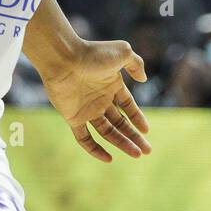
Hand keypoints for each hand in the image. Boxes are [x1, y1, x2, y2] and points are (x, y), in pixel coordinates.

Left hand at [39, 39, 150, 162]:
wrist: (64, 58)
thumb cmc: (93, 53)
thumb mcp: (123, 52)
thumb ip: (136, 64)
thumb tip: (143, 79)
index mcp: (111, 84)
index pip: (127, 105)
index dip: (137, 118)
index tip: (147, 129)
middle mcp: (100, 98)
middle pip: (120, 122)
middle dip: (134, 136)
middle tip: (147, 150)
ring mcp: (86, 109)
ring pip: (107, 132)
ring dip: (122, 143)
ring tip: (136, 154)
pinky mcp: (73, 117)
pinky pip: (84, 138)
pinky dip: (95, 150)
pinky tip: (109, 158)